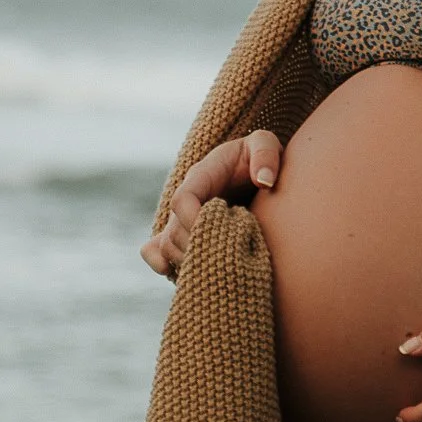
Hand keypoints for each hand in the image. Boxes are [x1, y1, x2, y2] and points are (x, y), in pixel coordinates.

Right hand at [140, 130, 282, 277]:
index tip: (220, 236)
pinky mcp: (185, 233)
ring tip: (218, 270)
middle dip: (195, 248)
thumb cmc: (260, 155)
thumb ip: (266, 155)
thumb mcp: (266, 144)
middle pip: (174, 230)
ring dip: (187, 262)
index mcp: (202, 176)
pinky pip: (156, 250)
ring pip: (167, 245)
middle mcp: (188, 198)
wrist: (256, 167)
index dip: (194, 221)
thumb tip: (264, 181)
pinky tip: (180, 277)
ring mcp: (183, 217)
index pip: (182, 200)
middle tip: (226, 260)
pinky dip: (161, 264)